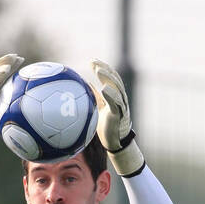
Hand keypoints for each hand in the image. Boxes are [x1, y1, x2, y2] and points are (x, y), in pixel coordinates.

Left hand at [90, 58, 144, 176]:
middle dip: (104, 69)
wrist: (114, 142)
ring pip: (116, 87)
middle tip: (94, 62)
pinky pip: (116, 102)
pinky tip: (104, 88)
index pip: (109, 77)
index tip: (92, 61)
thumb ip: (93, 96)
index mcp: (113, 95)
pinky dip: (111, 94)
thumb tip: (84, 84)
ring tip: (99, 70)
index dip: (101, 67)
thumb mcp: (97, 108)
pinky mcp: (119, 114)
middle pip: (114, 78)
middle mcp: (119, 97)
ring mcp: (121, 105)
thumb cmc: (105, 126)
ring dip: (107, 77)